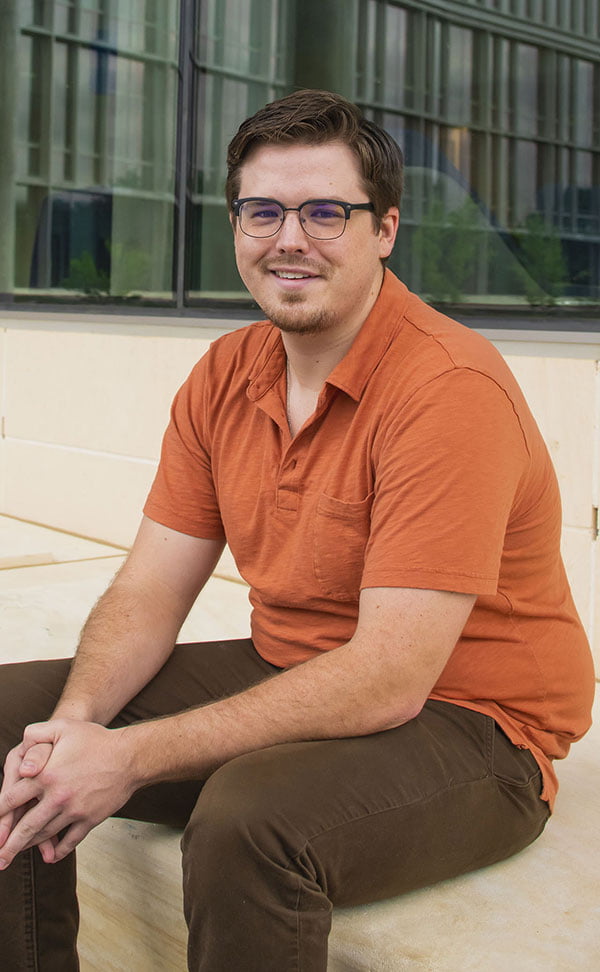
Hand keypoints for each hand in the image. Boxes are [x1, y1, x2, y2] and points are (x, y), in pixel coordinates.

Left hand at [0, 719, 136, 867]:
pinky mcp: (90, 819)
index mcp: (45, 775)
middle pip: (25, 827)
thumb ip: (36, 734)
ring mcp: (74, 811)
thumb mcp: (63, 727)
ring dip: (28, 847)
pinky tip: (51, 856)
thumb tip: (20, 751)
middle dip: (7, 845)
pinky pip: (70, 840)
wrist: (130, 756)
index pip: (12, 799)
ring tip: (16, 854)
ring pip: (45, 835)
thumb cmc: (96, 739)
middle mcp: (57, 797)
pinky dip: (59, 851)